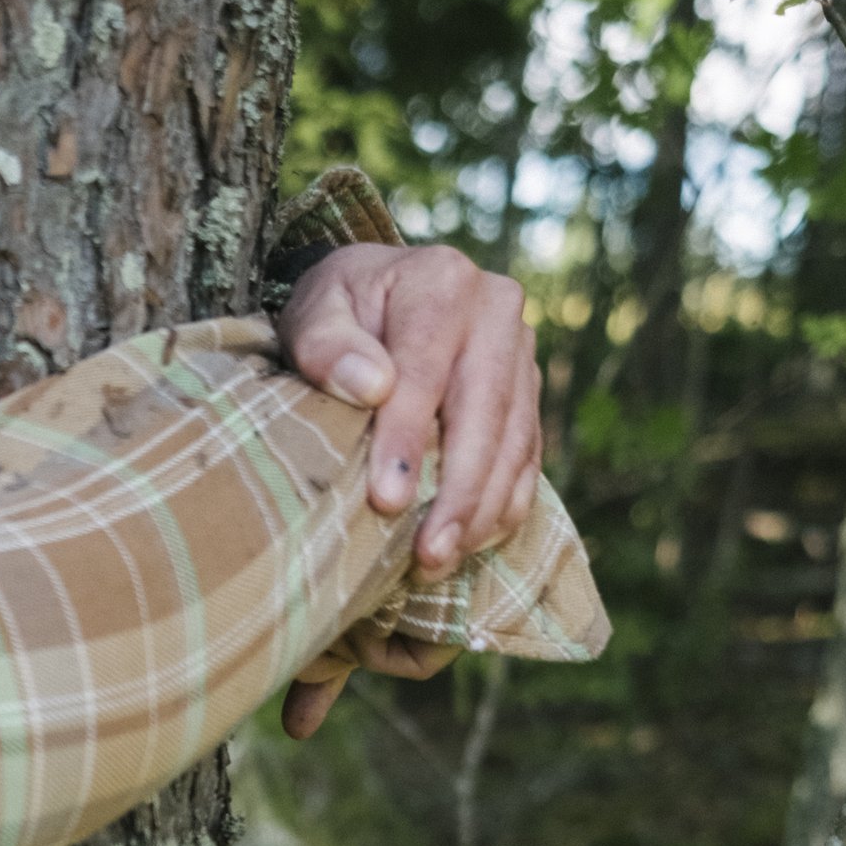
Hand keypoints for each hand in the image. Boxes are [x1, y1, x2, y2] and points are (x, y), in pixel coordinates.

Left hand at [275, 241, 543, 737]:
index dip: (406, 439)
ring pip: (516, 441)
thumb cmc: (340, 310)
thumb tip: (370, 385)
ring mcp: (522, 353)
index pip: (424, 371)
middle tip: (427, 554)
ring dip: (484, 510)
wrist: (384, 291)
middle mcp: (497, 312)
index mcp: (444, 283)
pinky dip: (506, 503)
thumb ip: (327, 342)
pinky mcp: (529, 391)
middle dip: (458, 492)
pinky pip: (530, 454)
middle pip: (485, 413)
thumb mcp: (316, 308)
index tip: (387, 500)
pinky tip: (473, 544)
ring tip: (442, 562)